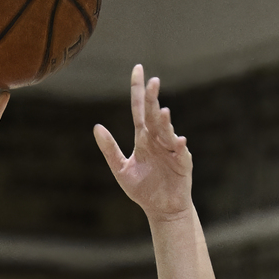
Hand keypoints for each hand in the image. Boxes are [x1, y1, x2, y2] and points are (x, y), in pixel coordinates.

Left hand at [94, 64, 191, 222]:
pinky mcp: (182, 163)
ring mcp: (171, 150)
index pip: (139, 109)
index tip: (138, 69)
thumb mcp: (121, 169)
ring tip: (162, 112)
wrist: (161, 209)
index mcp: (143, 138)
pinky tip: (178, 141)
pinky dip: (179, 147)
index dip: (138, 90)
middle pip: (154, 115)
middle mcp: (158, 139)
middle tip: (152, 82)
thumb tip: (96, 127)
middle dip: (153, 99)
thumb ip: (109, 149)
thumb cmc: (143, 189)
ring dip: (164, 123)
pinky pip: (180, 153)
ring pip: (167, 132)